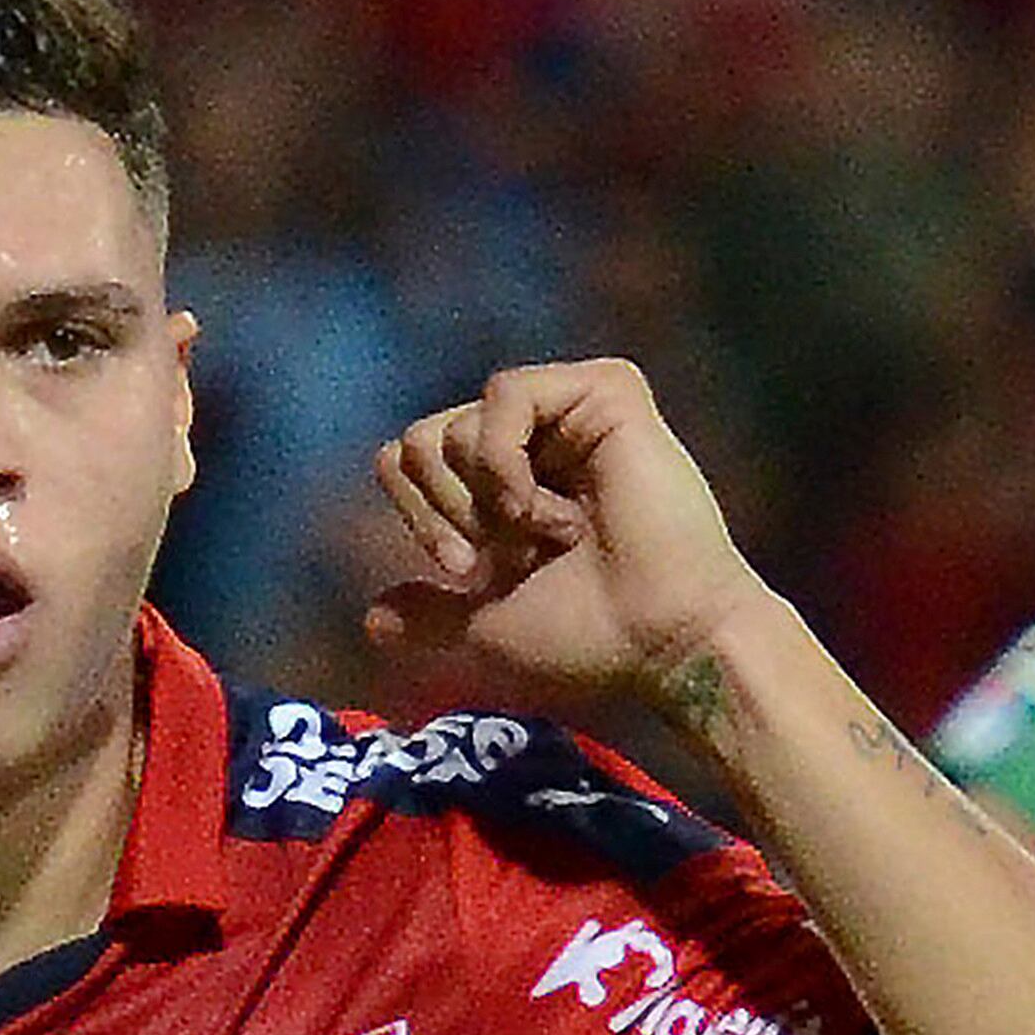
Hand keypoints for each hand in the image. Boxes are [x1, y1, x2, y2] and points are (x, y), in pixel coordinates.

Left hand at [364, 361, 774, 704]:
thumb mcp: (488, 630)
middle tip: (507, 557)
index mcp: (507, 483)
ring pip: (455, 423)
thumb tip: (372, 619)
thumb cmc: (592, 640)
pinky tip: (550, 508)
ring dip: (489, 501)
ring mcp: (570, 411)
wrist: (662, 643)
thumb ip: (432, 615)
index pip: (408, 459)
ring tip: (554, 536)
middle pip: (421, 441)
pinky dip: (505, 460)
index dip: (420, 517)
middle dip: (448, 513)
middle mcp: (536, 440)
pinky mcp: (607, 391)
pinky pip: (505, 393)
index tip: (469, 574)